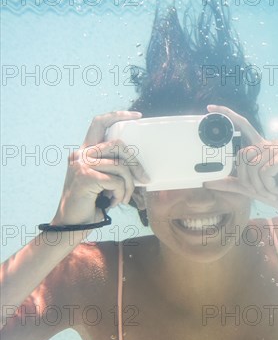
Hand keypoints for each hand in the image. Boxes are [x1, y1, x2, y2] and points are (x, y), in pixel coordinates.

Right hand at [51, 111, 149, 225]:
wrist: (72, 224)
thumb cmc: (92, 203)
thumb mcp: (105, 181)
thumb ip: (115, 168)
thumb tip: (142, 170)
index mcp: (86, 151)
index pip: (99, 123)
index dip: (118, 116)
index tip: (138, 117)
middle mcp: (81, 153)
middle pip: (118, 144)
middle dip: (136, 163)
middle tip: (143, 179)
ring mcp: (81, 164)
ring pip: (121, 166)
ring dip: (129, 186)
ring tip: (122, 198)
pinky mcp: (85, 177)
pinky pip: (117, 181)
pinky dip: (121, 194)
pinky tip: (113, 202)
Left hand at [203, 105, 277, 215]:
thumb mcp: (252, 189)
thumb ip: (232, 184)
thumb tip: (208, 183)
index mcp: (261, 147)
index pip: (243, 126)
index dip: (228, 115)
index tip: (209, 108)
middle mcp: (270, 143)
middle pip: (242, 154)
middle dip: (247, 180)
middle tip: (263, 192)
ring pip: (253, 165)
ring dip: (260, 186)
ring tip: (274, 191)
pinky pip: (265, 171)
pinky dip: (270, 186)